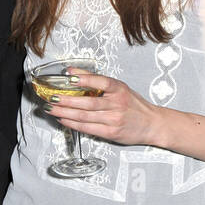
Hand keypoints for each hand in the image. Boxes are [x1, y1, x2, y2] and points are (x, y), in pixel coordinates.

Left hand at [43, 68, 161, 146]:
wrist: (153, 124)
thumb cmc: (133, 105)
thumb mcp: (119, 88)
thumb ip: (95, 79)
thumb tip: (71, 70)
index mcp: (120, 90)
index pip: (102, 82)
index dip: (84, 79)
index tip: (69, 77)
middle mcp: (117, 104)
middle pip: (88, 102)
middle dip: (66, 101)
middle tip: (51, 98)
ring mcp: (114, 120)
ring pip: (84, 117)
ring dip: (64, 113)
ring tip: (51, 109)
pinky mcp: (111, 133)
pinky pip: (88, 128)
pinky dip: (72, 124)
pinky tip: (62, 119)